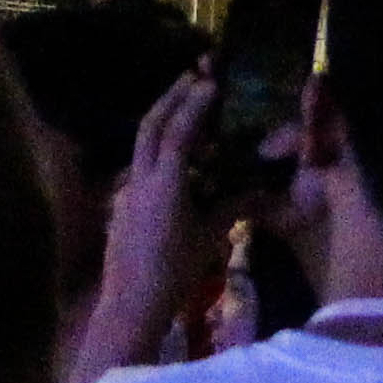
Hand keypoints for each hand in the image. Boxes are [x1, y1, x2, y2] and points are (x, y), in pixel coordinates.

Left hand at [71, 68, 224, 382]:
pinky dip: (158, 151)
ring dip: (162, 122)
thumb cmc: (175, 272)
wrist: (130, 306)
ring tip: (186, 110)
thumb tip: (260, 188)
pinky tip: (176, 160)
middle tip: (191, 76)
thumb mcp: (211, 237)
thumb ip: (233, 206)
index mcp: (164, 184)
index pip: (179, 132)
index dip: (195, 104)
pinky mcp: (122, 208)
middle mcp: (140, 180)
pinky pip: (141, 168)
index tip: (212, 83)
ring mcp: (127, 193)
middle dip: (170, 97)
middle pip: (150, 126)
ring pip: (142, 146)